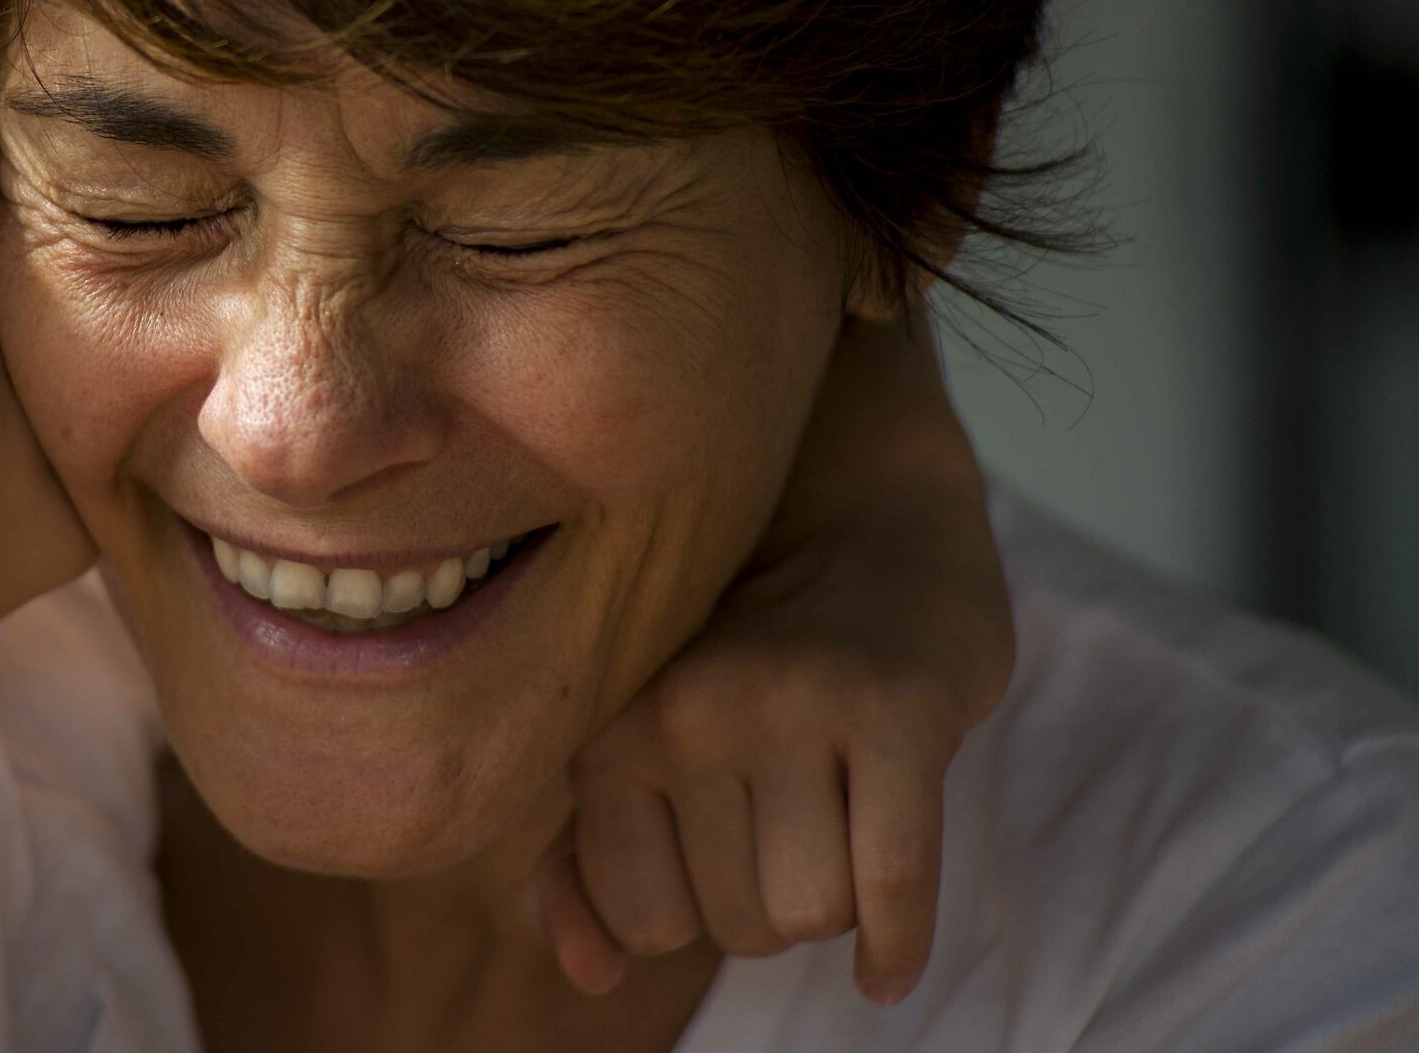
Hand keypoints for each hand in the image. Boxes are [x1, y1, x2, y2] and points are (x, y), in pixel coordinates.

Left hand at [525, 314, 1010, 1005]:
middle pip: (739, 923)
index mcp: (611, 723)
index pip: (642, 918)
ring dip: (839, 900)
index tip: (722, 842)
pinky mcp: (894, 708)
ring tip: (840, 812)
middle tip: (797, 809)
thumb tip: (585, 976)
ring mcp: (789, 705)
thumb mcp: (646, 734)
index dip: (696, 906)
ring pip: (812, 913)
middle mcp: (685, 712)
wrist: (864, 506)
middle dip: (776, 897)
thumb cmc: (745, 646)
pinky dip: (896, 945)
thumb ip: (589, 859)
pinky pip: (894, 884)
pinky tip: (884, 967)